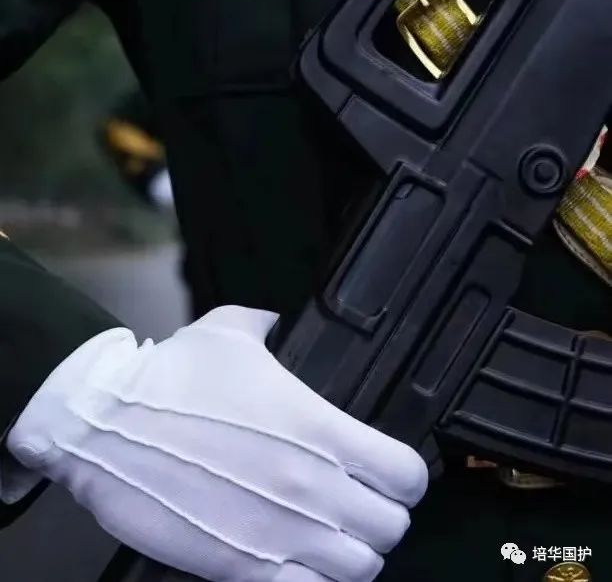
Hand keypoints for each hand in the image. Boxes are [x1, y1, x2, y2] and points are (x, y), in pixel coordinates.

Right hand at [7, 306, 427, 581]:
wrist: (103, 422)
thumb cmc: (170, 376)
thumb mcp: (230, 329)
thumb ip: (269, 324)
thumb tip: (278, 322)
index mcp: (320, 430)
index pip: (407, 474)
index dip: (406, 475)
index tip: (391, 471)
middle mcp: (311, 487)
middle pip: (391, 528)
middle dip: (381, 515)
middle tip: (358, 503)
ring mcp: (279, 534)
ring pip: (359, 570)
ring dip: (352, 553)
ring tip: (332, 536)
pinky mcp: (240, 566)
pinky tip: (299, 561)